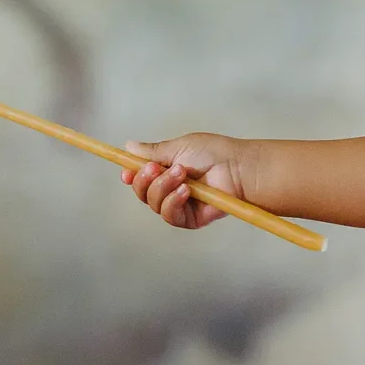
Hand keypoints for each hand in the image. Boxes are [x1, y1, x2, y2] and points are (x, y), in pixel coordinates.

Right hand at [120, 132, 249, 229]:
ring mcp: (180, 204)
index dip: (131, 175)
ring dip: (163, 187)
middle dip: (145, 179)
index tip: (126, 171)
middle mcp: (171, 188)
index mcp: (167, 170)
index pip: (141, 177)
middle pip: (142, 192)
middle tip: (157, 168)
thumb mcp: (180, 147)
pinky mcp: (189, 219)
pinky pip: (169, 215)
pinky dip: (173, 201)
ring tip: (182, 173)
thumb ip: (154, 151)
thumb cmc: (215, 153)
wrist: (238, 168)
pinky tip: (185, 191)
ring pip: (153, 203)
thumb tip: (129, 146)